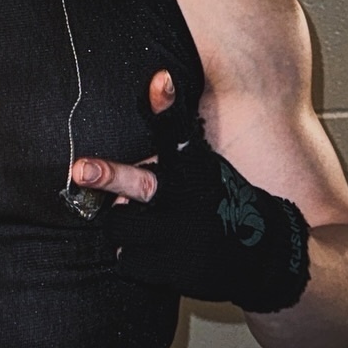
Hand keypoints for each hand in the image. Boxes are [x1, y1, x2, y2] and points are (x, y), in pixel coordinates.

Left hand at [71, 71, 310, 313]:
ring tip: (142, 230)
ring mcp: (184, 233)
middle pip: (140, 182)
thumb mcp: (206, 168)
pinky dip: (133, 259)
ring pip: (120, 226)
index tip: (160, 79)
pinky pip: (127, 261)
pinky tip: (152, 256)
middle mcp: (191, 196)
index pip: (177, 130)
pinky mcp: (177, 268)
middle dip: (107, 175)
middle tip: (81, 170)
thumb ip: (172, 152)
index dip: (167, 103)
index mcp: (197, 166)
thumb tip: (138, 129)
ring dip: (123, 229)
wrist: (266, 255)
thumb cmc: (222, 204)